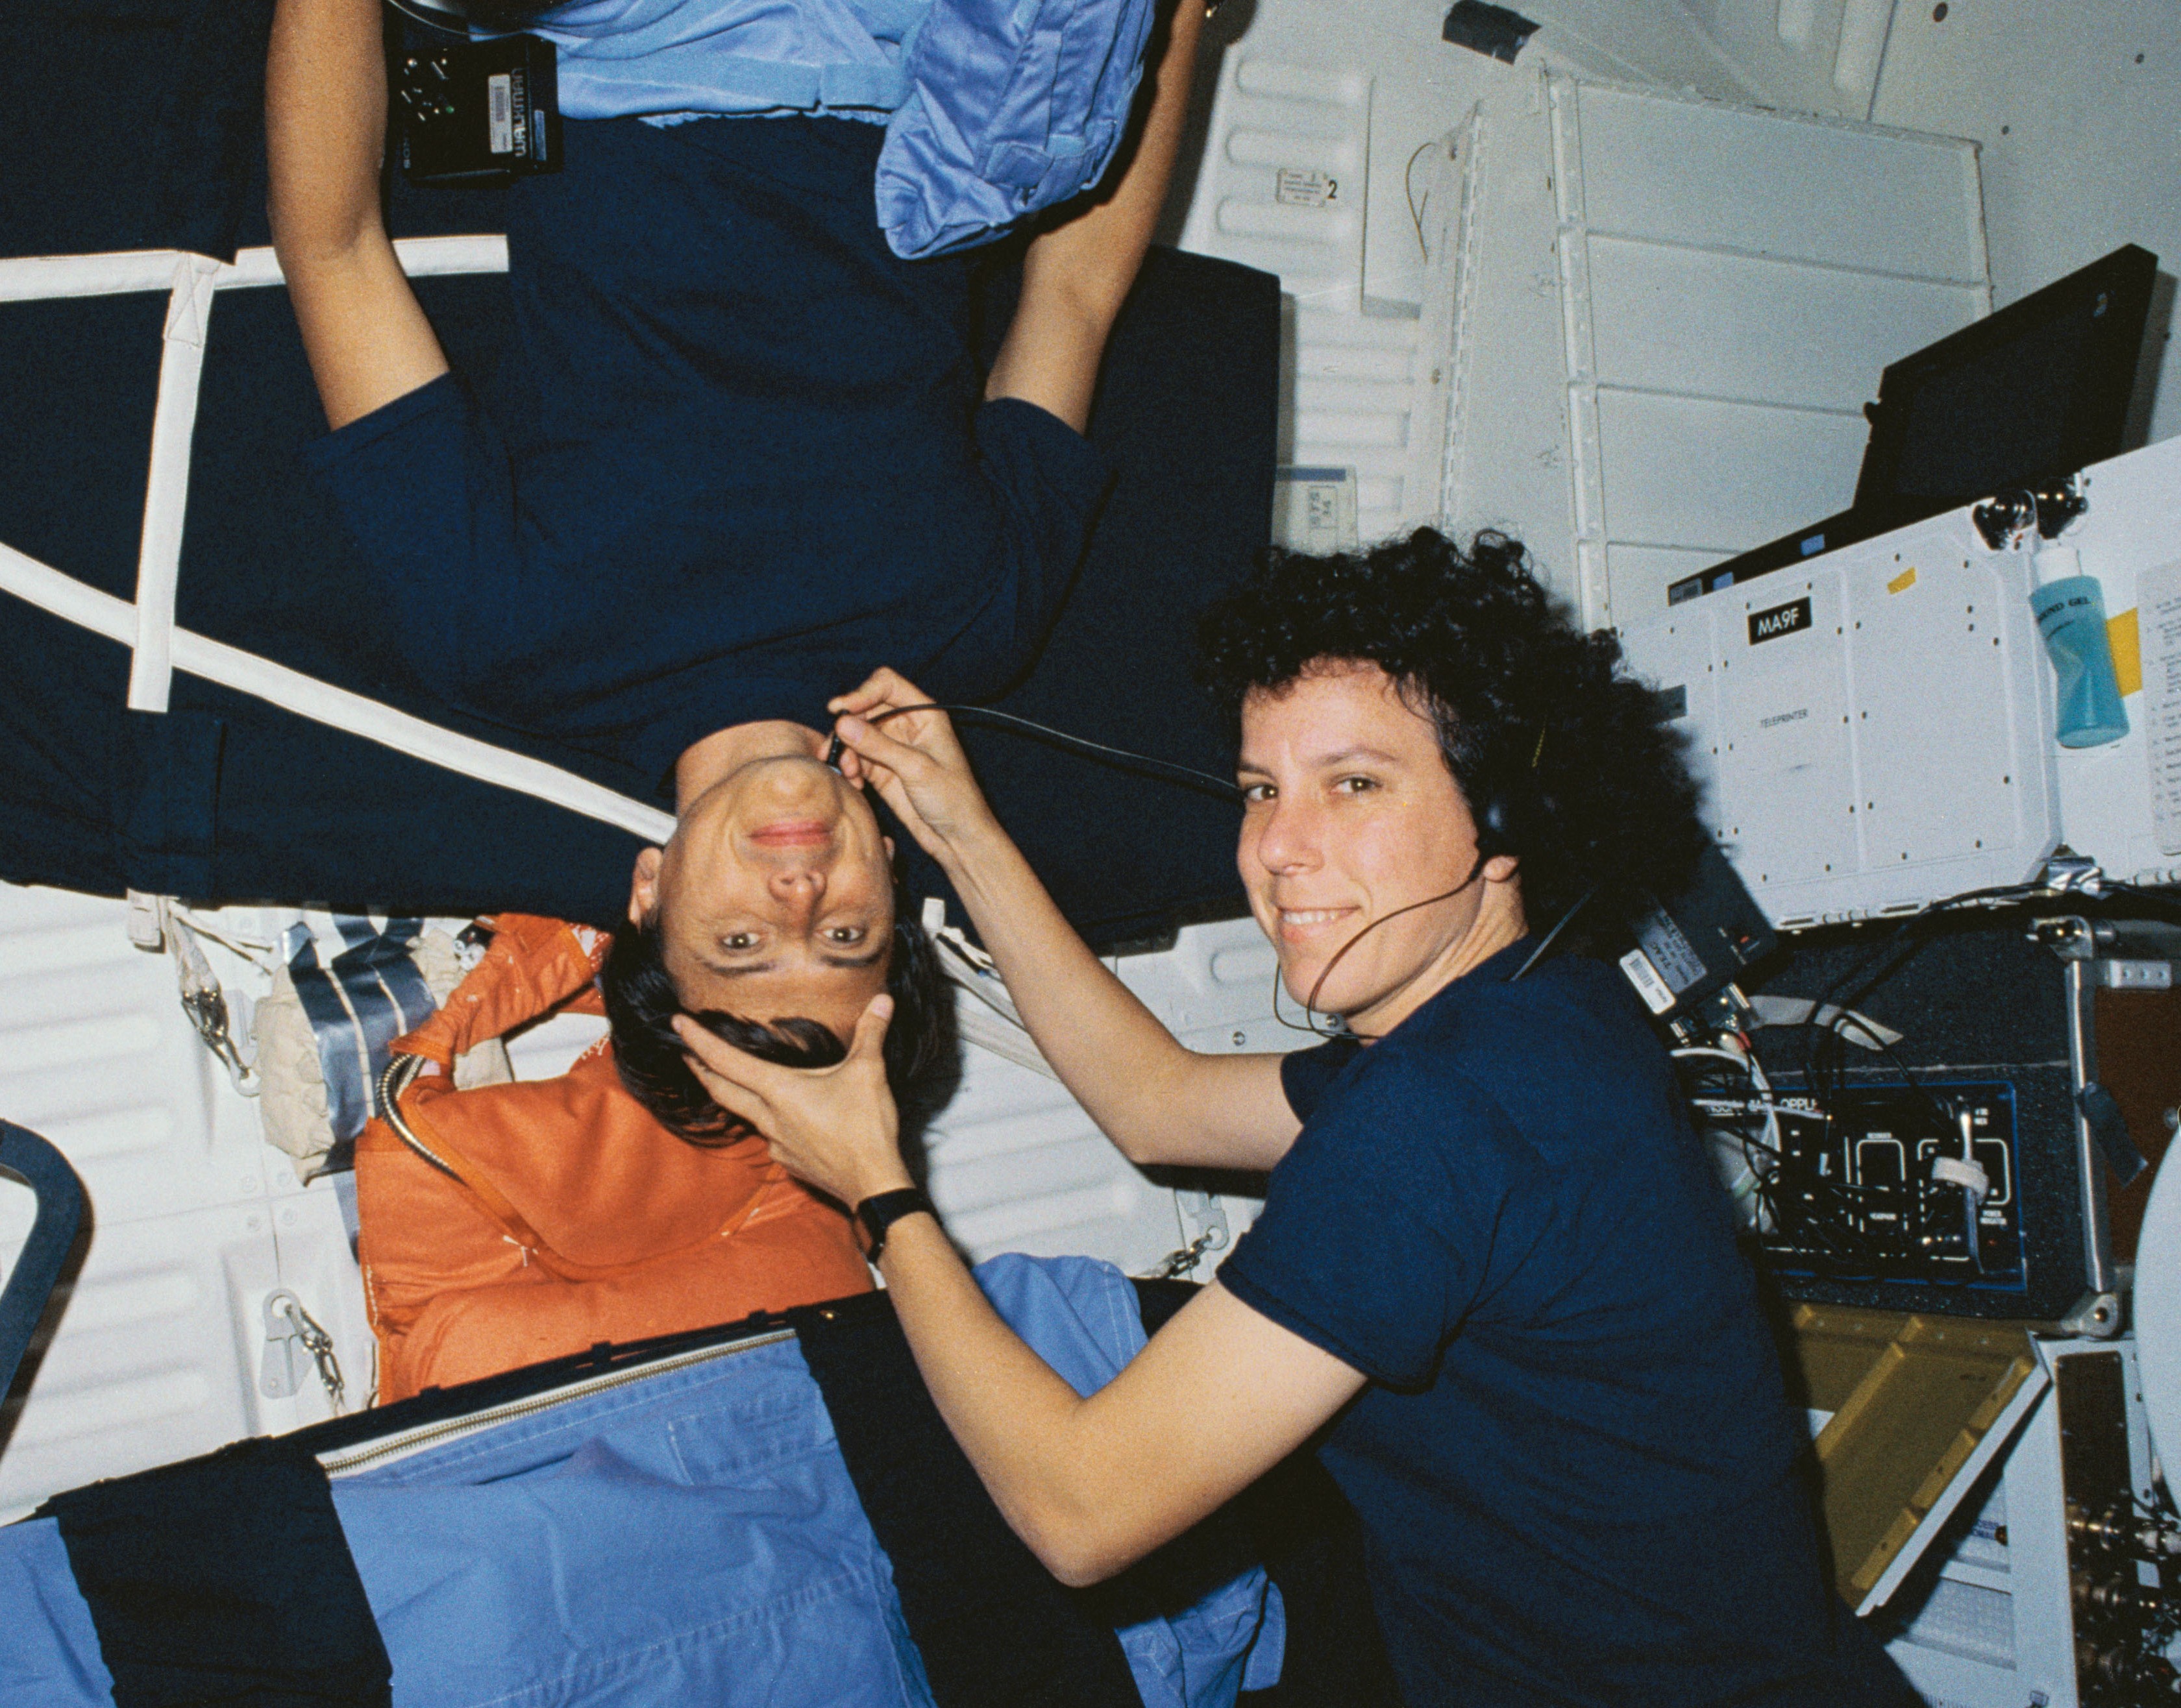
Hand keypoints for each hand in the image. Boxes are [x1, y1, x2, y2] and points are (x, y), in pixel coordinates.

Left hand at [672, 995, 912, 1210]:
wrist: (872, 1186)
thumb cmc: (865, 1129)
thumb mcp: (869, 1073)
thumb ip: (872, 1033)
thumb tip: (883, 1000)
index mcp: (779, 1090)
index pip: (726, 1061)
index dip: (698, 1040)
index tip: (677, 1024)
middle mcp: (768, 1117)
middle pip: (721, 1090)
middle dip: (700, 1068)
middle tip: (687, 1051)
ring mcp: (775, 1142)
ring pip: (743, 1113)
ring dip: (733, 1094)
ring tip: (734, 1079)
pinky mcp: (788, 1161)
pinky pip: (768, 1134)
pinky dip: (765, 1118)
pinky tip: (780, 1114)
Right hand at [828, 669, 998, 861]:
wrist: (958, 838)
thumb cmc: (953, 799)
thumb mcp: (916, 768)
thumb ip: (879, 745)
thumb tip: (842, 723)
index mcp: (924, 714)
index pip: (886, 685)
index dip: (861, 693)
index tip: (839, 711)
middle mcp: (906, 725)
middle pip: (865, 709)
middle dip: (847, 727)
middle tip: (836, 750)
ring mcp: (892, 748)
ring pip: (856, 736)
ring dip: (845, 751)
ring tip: (848, 772)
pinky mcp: (881, 770)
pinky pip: (855, 759)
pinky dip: (849, 769)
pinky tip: (853, 784)